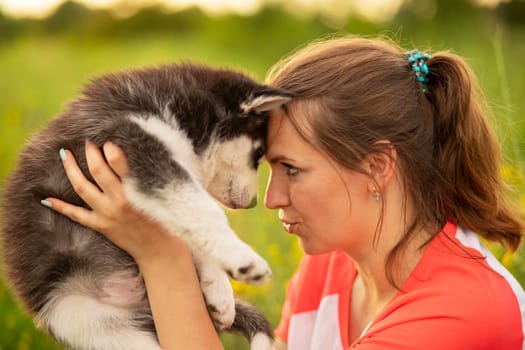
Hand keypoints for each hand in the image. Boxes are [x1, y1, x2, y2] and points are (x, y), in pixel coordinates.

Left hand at [43, 141, 189, 264]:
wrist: (161, 252)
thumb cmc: (169, 222)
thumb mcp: (164, 195)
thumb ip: (151, 177)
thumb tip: (134, 157)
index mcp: (137, 191)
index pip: (118, 161)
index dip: (109, 147)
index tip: (107, 139)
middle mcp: (119, 201)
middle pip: (97, 170)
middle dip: (90, 152)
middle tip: (88, 141)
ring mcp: (107, 214)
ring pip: (82, 187)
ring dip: (71, 169)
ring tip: (64, 154)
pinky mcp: (101, 226)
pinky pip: (76, 214)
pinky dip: (61, 206)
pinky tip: (47, 198)